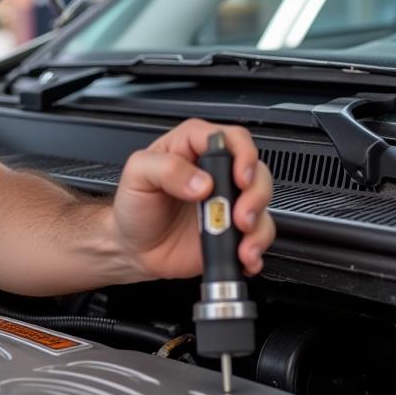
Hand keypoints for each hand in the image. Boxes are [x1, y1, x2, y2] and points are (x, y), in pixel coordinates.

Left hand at [112, 119, 274, 280]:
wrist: (134, 249)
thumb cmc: (133, 207)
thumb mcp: (136, 176)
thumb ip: (166, 169)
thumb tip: (202, 181)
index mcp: (191, 148)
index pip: (230, 138)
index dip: (242, 154)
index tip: (238, 177)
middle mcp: (215, 172)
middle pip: (255, 169)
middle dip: (255, 193)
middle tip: (239, 215)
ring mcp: (227, 202)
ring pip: (262, 202)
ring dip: (258, 223)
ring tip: (241, 240)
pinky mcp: (232, 230)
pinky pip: (259, 234)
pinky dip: (258, 247)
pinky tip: (244, 256)